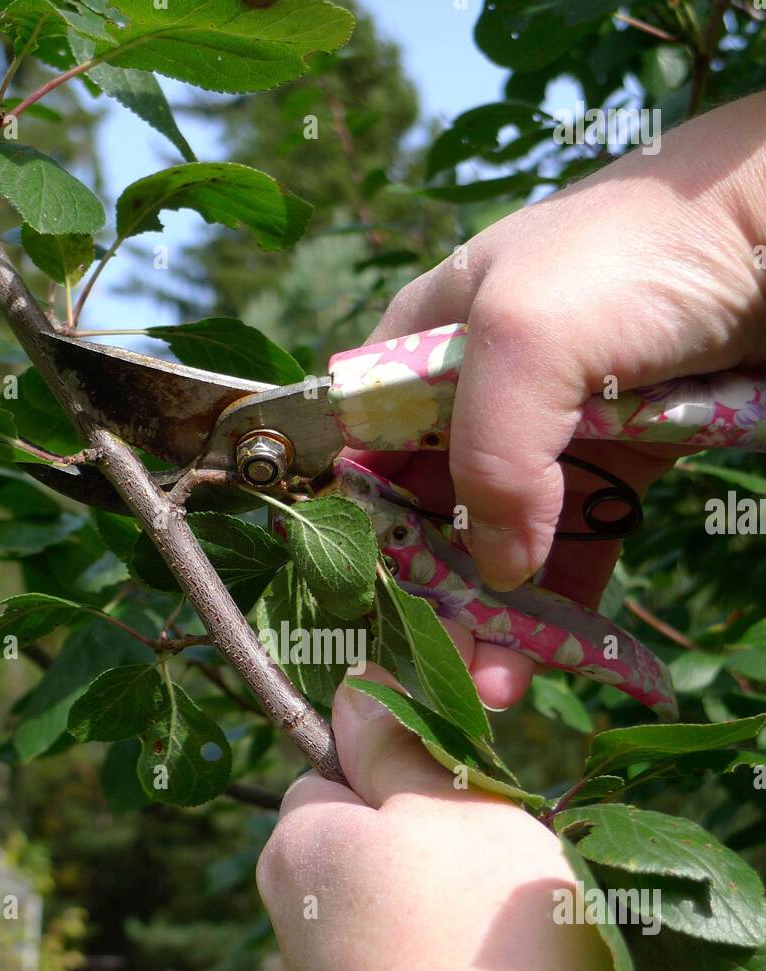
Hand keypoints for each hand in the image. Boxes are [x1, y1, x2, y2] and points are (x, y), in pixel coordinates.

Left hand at [257, 664, 609, 970]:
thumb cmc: (473, 929)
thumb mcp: (449, 803)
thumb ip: (398, 743)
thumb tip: (354, 688)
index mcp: (297, 838)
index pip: (331, 766)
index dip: (397, 763)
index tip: (459, 787)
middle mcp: (288, 907)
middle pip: (361, 835)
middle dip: (423, 834)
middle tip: (493, 855)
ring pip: (387, 898)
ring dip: (439, 896)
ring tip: (500, 926)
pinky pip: (400, 960)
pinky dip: (439, 957)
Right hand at [366, 91, 765, 699]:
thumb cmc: (633, 259)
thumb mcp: (523, 337)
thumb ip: (488, 456)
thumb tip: (498, 571)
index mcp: (428, 338)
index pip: (366, 444)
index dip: (361, 522)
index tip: (369, 600)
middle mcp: (478, 389)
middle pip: (429, 508)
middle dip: (429, 591)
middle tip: (437, 665)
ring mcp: (551, 429)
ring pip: (501, 538)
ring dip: (489, 616)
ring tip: (489, 686)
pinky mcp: (617, 460)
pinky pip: (575, 545)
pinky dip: (557, 604)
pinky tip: (540, 659)